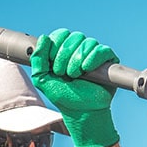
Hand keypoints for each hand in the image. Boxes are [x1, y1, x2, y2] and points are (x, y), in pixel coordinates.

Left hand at [31, 28, 119, 146]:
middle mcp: (80, 49)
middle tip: (64, 74)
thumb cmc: (63, 96)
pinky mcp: (109, 61)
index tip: (53, 65)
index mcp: (64, 50)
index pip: (61, 34)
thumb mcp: (42, 79)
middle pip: (74, 36)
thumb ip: (37, 59)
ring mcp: (95, 54)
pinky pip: (102, 50)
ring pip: (88, 42)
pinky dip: (93, 59)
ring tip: (76, 76)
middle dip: (65, 55)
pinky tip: (87, 70)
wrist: (81, 111)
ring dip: (77, 60)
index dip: (56, 46)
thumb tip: (44, 38)